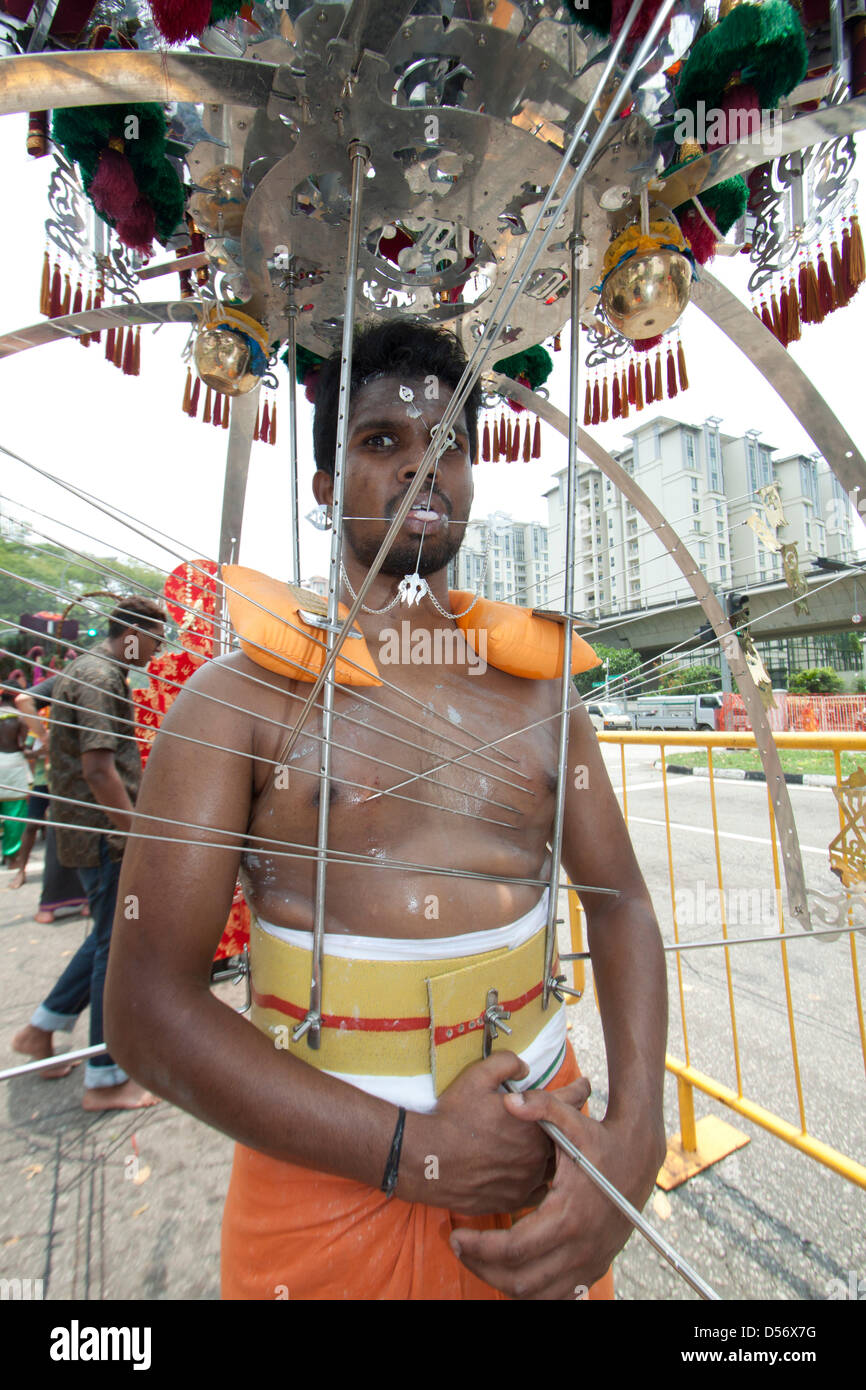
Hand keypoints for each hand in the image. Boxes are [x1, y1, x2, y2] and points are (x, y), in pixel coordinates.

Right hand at [400, 1051, 589, 1215]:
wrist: (429, 1159)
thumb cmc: (453, 1117)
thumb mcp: (477, 1076)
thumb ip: (507, 1064)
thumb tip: (525, 1067)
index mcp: (534, 1120)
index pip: (568, 1101)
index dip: (579, 1090)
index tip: (585, 1084)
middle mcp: (537, 1152)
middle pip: (562, 1135)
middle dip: (562, 1124)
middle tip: (560, 1117)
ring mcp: (527, 1179)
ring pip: (551, 1165)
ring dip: (552, 1154)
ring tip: (545, 1146)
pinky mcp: (513, 1199)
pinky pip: (536, 1190)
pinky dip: (536, 1179)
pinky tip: (529, 1172)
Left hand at [450, 1086, 663, 1298]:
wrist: (640, 1158)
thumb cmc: (602, 1140)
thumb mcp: (573, 1121)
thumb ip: (541, 1107)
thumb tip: (509, 1101)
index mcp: (568, 1216)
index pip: (514, 1248)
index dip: (480, 1247)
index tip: (457, 1236)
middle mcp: (580, 1247)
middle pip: (521, 1280)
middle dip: (483, 1268)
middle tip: (461, 1248)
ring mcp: (589, 1262)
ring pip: (537, 1294)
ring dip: (503, 1283)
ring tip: (480, 1260)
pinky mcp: (595, 1267)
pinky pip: (557, 1296)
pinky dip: (532, 1292)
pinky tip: (512, 1273)